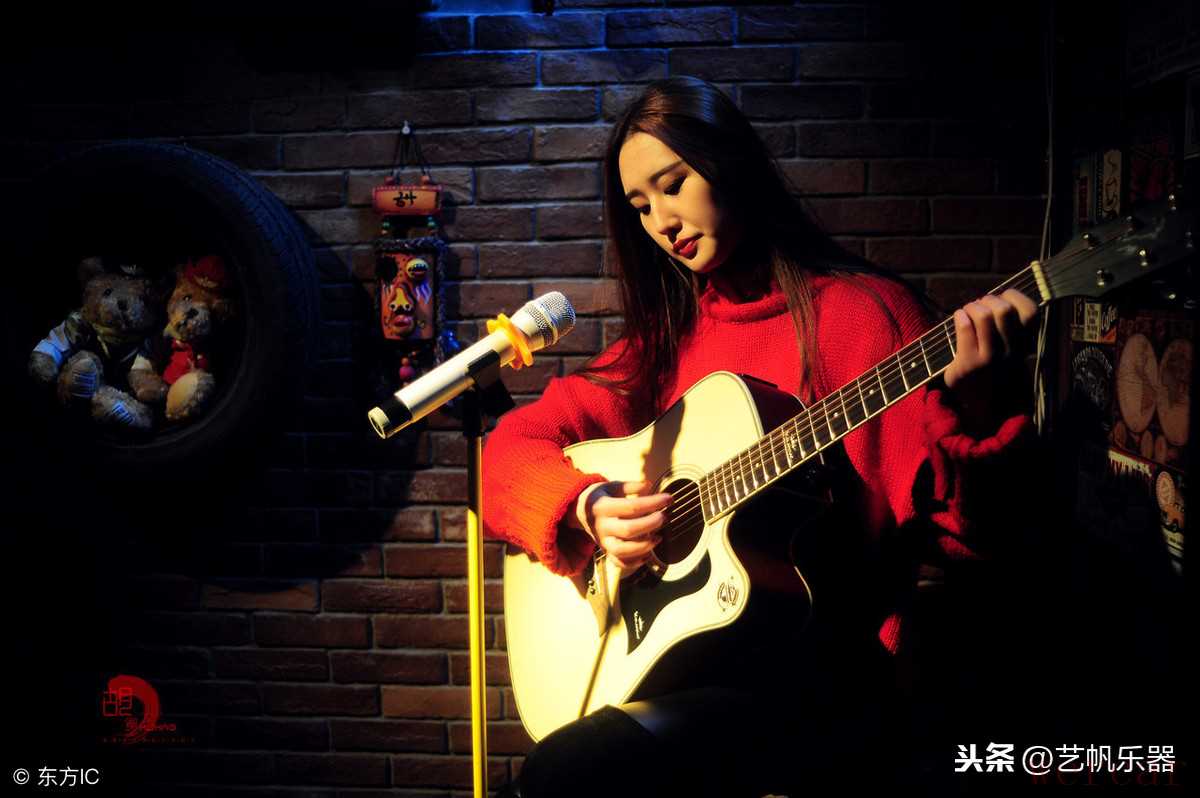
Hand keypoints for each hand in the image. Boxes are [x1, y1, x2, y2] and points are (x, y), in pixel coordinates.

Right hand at [567, 480, 670, 571]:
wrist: (579, 512)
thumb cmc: (602, 497)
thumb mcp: (612, 486)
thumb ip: (629, 486)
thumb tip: (647, 485)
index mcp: (603, 507)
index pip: (631, 507)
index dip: (653, 503)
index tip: (668, 499)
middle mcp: (602, 526)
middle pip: (629, 530)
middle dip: (651, 524)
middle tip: (664, 517)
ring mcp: (603, 542)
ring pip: (623, 551)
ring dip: (644, 546)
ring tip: (658, 537)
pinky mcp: (606, 552)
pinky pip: (620, 563)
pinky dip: (636, 562)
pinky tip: (649, 553)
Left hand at [942, 288, 1038, 426]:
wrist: (978, 408)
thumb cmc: (990, 371)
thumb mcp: (1008, 352)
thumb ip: (1009, 329)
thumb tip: (1002, 297)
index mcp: (1024, 347)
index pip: (1031, 312)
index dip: (1015, 297)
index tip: (1002, 298)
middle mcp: (1011, 353)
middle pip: (1003, 309)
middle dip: (987, 300)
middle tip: (979, 306)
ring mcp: (990, 359)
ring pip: (984, 315)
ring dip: (972, 307)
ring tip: (966, 312)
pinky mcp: (969, 365)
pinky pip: (965, 327)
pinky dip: (959, 316)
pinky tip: (958, 319)